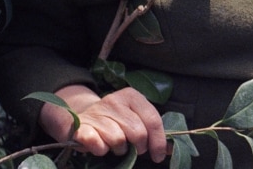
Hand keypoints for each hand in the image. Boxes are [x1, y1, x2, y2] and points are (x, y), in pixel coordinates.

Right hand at [40, 85, 168, 162]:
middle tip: (133, 149)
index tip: (158, 156)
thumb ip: (153, 131)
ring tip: (115, 145)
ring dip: (119, 149)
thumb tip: (171, 149)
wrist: (83, 117)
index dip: (158, 142)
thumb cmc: (116, 121)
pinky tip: (101, 146)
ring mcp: (97, 112)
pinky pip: (97, 143)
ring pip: (118, 140)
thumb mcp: (136, 119)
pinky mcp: (82, 126)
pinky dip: (101, 149)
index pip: (153, 120)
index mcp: (132, 96)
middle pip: (138, 132)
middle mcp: (115, 100)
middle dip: (139, 147)